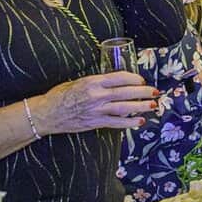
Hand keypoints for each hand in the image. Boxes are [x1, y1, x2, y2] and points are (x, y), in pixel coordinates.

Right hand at [34, 72, 157, 133]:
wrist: (46, 113)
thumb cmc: (60, 95)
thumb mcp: (78, 82)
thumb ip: (97, 82)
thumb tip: (115, 81)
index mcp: (92, 81)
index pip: (120, 77)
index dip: (134, 78)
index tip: (141, 80)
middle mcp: (97, 95)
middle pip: (126, 93)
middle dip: (143, 92)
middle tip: (155, 92)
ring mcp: (97, 110)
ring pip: (125, 108)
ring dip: (141, 107)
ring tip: (153, 105)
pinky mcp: (95, 123)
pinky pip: (117, 123)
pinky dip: (130, 123)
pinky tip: (140, 121)